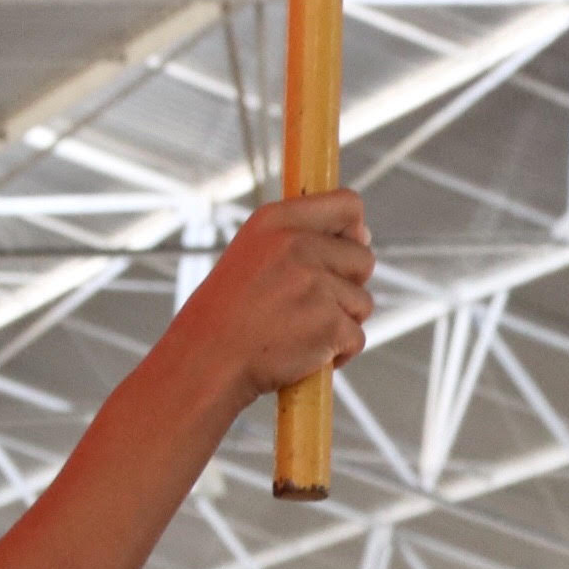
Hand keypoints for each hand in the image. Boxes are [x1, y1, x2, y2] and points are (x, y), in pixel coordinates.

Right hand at [168, 192, 373, 406]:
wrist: (205, 364)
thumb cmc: (228, 314)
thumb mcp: (252, 254)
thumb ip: (302, 238)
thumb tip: (363, 234)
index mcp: (276, 221)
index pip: (348, 204)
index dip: (353, 230)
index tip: (340, 250)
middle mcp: (297, 245)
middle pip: (363, 258)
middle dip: (346, 286)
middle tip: (304, 305)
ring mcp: (315, 284)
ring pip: (362, 302)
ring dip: (340, 322)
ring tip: (297, 331)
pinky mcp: (330, 324)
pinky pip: (357, 337)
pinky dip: (337, 353)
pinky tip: (302, 354)